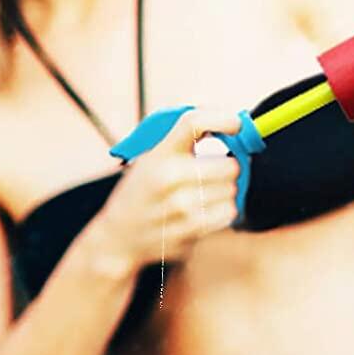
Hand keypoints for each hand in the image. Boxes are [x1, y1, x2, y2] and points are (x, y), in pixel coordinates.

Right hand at [89, 108, 245, 276]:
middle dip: (228, 168)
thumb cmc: (143, 191)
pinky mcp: (188, 231)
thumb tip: (234, 125)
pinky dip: (222, 212)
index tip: (236, 125)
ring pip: (232, 191)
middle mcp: (168, 177)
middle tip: (215, 172)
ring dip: (224, 192)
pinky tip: (204, 211)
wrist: (117, 236)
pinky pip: (228, 213)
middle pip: (230, 166)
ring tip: (202, 195)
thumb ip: (186, 142)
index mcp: (158, 154)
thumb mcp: (153, 159)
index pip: (194, 123)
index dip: (223, 119)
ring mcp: (178, 207)